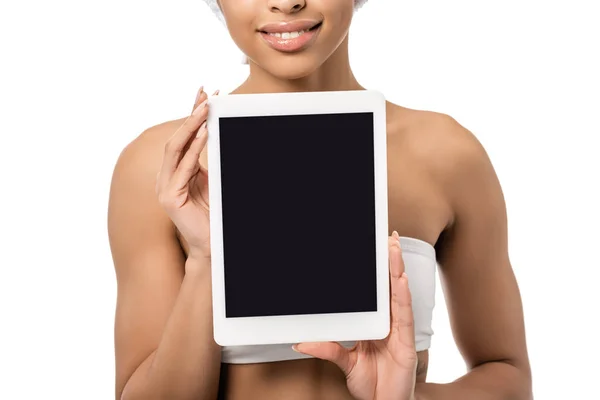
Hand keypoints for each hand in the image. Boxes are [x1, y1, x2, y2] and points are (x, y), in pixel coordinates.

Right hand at [156, 87, 217, 260]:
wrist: (212, 243)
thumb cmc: (213, 211)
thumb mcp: (211, 178)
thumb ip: (206, 159)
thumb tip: (211, 131)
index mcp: (175, 171)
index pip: (183, 138)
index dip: (191, 115)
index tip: (203, 94)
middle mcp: (166, 177)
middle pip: (177, 139)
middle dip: (192, 115)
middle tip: (206, 95)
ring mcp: (164, 187)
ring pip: (176, 149)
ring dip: (192, 126)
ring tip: (205, 108)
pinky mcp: (169, 198)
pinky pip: (182, 167)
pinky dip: (194, 148)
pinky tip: (204, 133)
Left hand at [293, 231, 416, 399]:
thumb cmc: (372, 384)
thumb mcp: (344, 362)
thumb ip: (327, 348)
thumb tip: (301, 341)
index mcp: (378, 324)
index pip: (380, 293)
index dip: (380, 271)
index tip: (377, 249)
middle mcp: (391, 324)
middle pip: (391, 287)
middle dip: (390, 262)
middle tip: (388, 237)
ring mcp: (400, 332)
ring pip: (399, 295)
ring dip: (396, 270)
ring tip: (393, 249)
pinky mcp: (406, 343)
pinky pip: (405, 316)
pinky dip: (403, 297)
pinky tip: (400, 280)